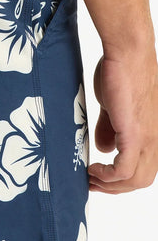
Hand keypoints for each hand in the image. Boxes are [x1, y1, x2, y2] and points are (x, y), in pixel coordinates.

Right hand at [88, 49, 157, 192]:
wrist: (128, 53)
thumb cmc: (121, 72)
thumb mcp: (114, 108)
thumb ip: (109, 129)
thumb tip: (104, 149)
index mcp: (152, 134)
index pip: (143, 170)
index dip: (120, 180)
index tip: (96, 177)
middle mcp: (156, 139)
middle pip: (141, 180)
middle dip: (114, 188)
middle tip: (91, 182)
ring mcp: (148, 137)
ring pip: (136, 179)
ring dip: (110, 185)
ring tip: (89, 176)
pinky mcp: (135, 133)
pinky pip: (125, 169)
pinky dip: (107, 176)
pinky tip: (93, 168)